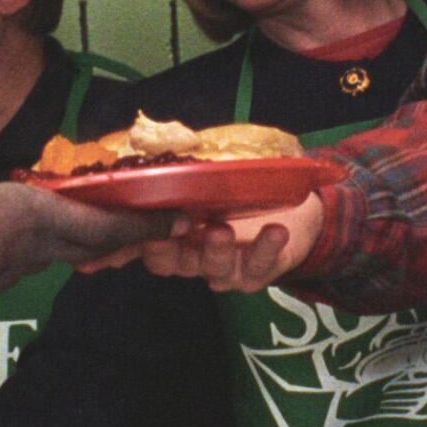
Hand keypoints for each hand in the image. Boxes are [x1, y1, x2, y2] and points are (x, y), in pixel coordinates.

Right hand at [0, 162, 160, 319]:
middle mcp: (36, 248)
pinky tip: (44, 234)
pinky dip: (55, 245)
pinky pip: (35, 259)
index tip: (179, 219)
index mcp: (35, 215)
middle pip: (96, 244)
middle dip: (130, 234)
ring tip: (106, 226)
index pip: (104, 221)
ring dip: (91, 241)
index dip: (145, 221)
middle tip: (159, 226)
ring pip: (65, 252)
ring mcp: (14, 272)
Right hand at [124, 192, 323, 290]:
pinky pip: (260, 265)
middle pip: (176, 264)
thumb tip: (157, 155)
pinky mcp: (258, 271)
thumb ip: (180, 181)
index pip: (152, 249)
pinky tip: (275, 230)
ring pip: (215, 267)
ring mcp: (227, 269)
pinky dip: (267, 247)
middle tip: (177, 227)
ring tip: (221, 229)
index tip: (139, 222)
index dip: (143, 241)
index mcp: (179, 242)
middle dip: (172, 249)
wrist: (286, 217)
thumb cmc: (234, 198)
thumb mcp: (206, 188)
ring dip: (216, 249)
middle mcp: (197, 260)